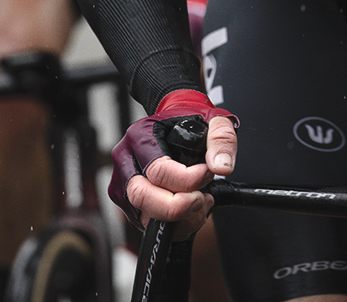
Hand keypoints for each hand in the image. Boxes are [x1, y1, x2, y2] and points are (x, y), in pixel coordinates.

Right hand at [109, 88, 237, 233]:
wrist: (179, 122)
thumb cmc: (190, 120)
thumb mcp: (213, 119)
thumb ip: (221, 139)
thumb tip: (220, 167)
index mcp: (140, 137)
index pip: (158, 170)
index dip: (189, 180)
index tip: (208, 174)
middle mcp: (127, 161)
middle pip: (142, 196)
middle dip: (178, 206)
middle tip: (201, 197)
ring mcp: (125, 184)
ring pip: (145, 217)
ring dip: (179, 219)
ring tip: (200, 202)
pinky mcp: (132, 204)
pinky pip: (149, 225)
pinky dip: (176, 227)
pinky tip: (191, 211)